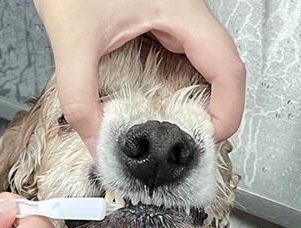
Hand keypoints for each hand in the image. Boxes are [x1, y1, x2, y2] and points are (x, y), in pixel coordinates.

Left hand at [34, 0, 245, 152]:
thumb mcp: (72, 40)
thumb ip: (79, 97)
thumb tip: (94, 140)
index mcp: (182, 11)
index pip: (228, 67)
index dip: (228, 110)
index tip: (209, 138)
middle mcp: (187, 12)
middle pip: (223, 69)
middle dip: (215, 110)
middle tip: (194, 142)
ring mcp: (177, 16)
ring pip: (207, 64)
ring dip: (201, 99)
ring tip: (181, 130)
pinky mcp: (162, 21)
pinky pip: (187, 57)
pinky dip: (183, 85)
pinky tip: (163, 104)